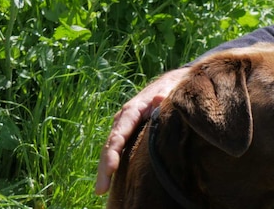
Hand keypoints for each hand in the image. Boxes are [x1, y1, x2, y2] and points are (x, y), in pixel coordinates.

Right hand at [94, 66, 189, 194]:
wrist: (172, 83)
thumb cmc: (172, 88)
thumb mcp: (170, 89)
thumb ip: (164, 96)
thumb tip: (159, 99)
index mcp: (132, 110)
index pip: (119, 134)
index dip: (113, 153)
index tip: (110, 170)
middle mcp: (124, 120)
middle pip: (110, 146)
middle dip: (104, 168)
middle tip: (101, 189)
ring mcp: (125, 127)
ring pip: (112, 149)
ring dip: (106, 169)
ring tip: (102, 190)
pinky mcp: (130, 133)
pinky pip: (119, 150)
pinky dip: (114, 164)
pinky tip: (112, 181)